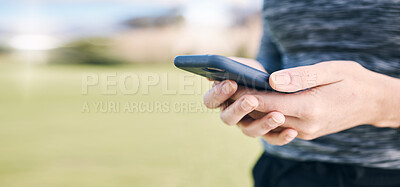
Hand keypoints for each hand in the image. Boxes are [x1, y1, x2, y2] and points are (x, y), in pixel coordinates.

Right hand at [203, 57, 297, 144]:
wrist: (278, 85)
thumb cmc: (256, 73)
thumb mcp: (247, 65)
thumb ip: (235, 64)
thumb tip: (224, 64)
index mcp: (221, 98)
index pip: (211, 100)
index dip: (218, 94)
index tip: (232, 83)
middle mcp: (231, 115)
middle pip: (227, 118)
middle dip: (239, 109)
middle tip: (251, 100)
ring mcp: (248, 126)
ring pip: (249, 131)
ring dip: (262, 124)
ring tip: (278, 116)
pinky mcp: (266, 134)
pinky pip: (272, 139)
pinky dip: (281, 137)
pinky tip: (291, 131)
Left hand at [228, 60, 399, 139]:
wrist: (373, 102)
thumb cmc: (352, 81)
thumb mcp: (330, 71)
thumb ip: (300, 77)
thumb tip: (271, 80)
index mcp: (311, 107)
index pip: (270, 103)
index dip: (247, 94)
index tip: (230, 85)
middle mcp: (306, 125)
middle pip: (266, 115)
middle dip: (245, 103)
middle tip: (227, 89)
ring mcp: (306, 132)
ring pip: (270, 125)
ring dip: (252, 113)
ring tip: (236, 97)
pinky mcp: (306, 133)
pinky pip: (280, 128)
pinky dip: (266, 118)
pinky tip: (256, 108)